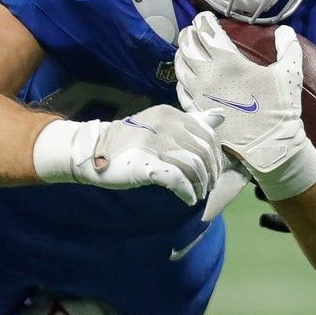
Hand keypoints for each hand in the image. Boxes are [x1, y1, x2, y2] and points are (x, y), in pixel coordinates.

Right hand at [33, 105, 224, 204]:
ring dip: (201, 185)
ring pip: (194, 166)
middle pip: (203, 152)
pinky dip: (188, 192)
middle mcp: (166, 125)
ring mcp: (156, 144)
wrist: (94, 151)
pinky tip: (188, 200)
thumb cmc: (131, 140)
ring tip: (198, 194)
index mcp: (172, 114)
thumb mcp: (162, 125)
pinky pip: (178, 180)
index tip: (214, 171)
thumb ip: (192, 122)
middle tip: (208, 187)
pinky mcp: (148, 164)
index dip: (215, 156)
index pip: (207, 135)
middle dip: (211, 173)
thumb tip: (221, 115)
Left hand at [175, 12, 315, 200]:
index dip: (204, 20)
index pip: (206, 32)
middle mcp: (207, 76)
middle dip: (189, 34)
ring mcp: (198, 95)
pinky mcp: (197, 112)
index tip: (205, 17)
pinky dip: (182, 79)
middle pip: (187, 47)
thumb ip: (288, 46)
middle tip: (193, 29)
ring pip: (180, 67)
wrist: (269, 145)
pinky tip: (185, 77)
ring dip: (182, 54)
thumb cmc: (279, 107)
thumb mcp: (290, 72)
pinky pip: (181, 90)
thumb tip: (284, 30)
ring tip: (186, 48)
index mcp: (227, 61)